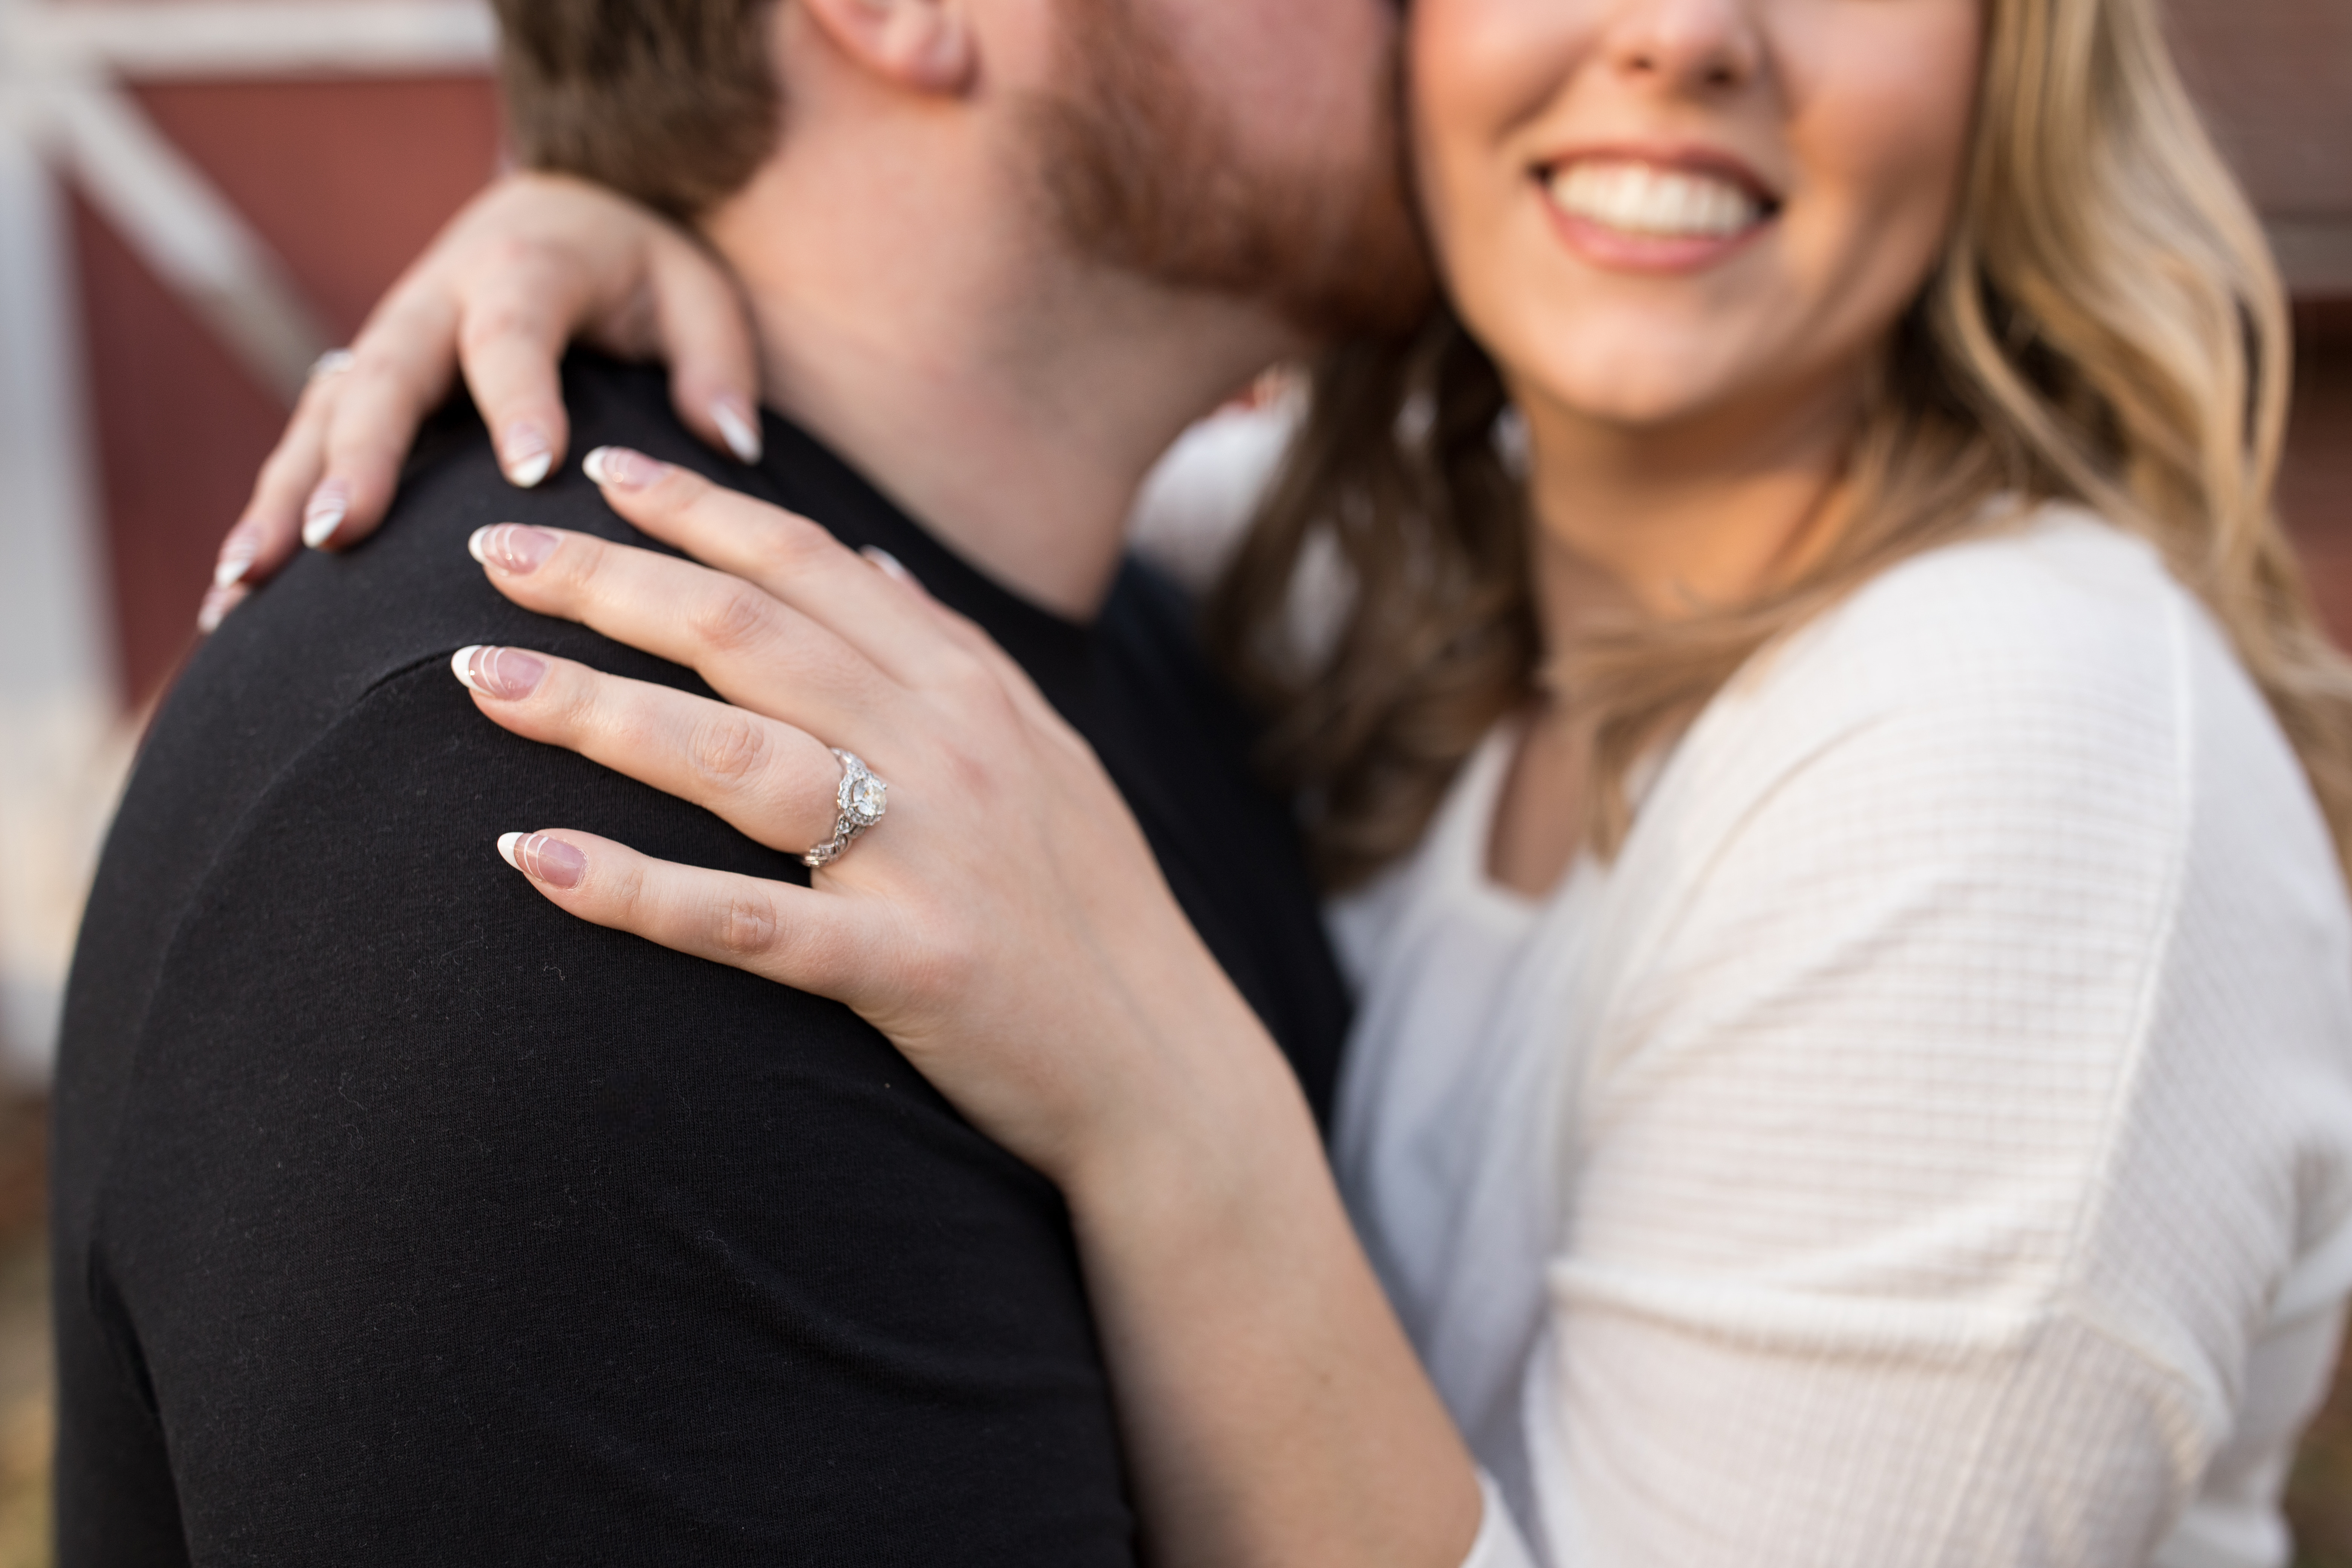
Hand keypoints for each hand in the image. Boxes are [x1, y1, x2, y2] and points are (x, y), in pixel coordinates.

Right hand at [200, 174, 760, 630]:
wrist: (566, 209)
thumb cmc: (639, 268)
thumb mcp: (696, 289)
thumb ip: (718, 359)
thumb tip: (733, 444)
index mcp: (524, 271)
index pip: (517, 337)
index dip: (520, 400)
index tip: (530, 475)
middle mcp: (437, 303)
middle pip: (388, 379)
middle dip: (360, 457)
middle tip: (338, 535)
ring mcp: (387, 345)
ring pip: (321, 417)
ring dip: (281, 498)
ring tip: (248, 582)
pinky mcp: (362, 385)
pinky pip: (306, 447)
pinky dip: (269, 514)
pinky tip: (237, 594)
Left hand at [449, 447, 1268, 1185]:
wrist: (1165, 1070)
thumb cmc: (1092, 911)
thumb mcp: (1045, 752)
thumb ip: (955, 654)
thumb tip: (870, 565)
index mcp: (971, 692)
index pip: (809, 565)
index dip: (696, 510)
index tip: (599, 471)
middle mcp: (945, 750)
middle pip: (743, 633)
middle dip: (606, 581)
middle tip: (488, 554)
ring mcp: (925, 858)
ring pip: (729, 755)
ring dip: (593, 708)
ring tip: (480, 680)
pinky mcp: (906, 967)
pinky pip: (745, 922)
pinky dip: (634, 890)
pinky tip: (533, 862)